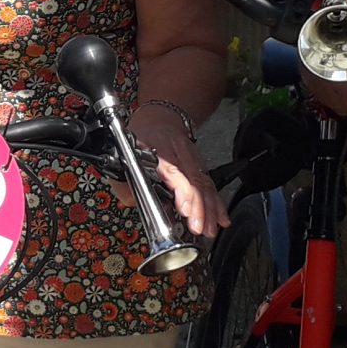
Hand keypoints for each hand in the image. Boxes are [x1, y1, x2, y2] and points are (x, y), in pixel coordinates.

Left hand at [128, 103, 229, 238]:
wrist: (161, 117)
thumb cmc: (142, 136)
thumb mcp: (124, 152)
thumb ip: (125, 179)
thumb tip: (134, 202)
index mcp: (158, 149)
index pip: (173, 170)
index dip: (182, 190)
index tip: (185, 209)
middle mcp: (180, 153)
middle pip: (194, 180)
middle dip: (200, 207)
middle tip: (199, 228)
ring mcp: (193, 159)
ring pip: (205, 184)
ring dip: (210, 209)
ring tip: (210, 229)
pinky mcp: (201, 166)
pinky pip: (210, 185)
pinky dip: (217, 203)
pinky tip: (222, 218)